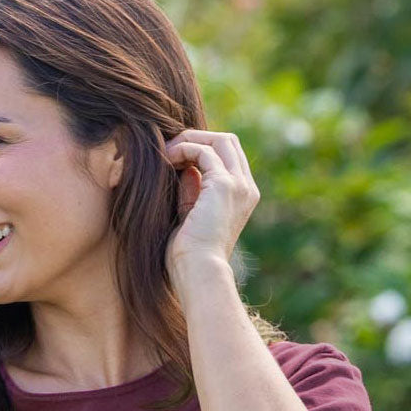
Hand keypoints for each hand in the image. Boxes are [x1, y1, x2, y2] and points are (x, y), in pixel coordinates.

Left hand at [163, 128, 259, 285]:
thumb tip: (183, 168)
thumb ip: (190, 190)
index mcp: (242, 197)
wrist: (198, 272)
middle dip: (196, 138)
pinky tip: (166, 159)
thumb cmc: (188, 255)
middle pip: (227, 141)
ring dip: (189, 140)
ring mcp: (239, 185)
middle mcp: (246, 189)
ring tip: (164, 153)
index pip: (227, 157)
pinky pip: (204, 151)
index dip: (201, 149)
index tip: (174, 158)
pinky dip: (183, 149)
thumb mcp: (190, 216)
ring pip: (219, 140)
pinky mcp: (225, 185)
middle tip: (168, 150)